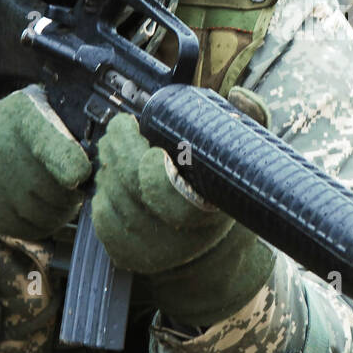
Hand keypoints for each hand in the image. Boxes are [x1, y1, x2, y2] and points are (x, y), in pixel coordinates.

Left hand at [91, 113, 273, 325]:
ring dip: (109, 166)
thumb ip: (251, 124)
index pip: (162, 189)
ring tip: (115, 147)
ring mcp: (147, 250)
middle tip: (120, 126)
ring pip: (112, 197)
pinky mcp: (126, 255)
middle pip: (130, 186)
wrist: (213, 255)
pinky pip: (101, 215)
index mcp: (206, 213)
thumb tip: (238, 96)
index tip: (145, 140)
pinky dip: (103, 191)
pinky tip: (113, 177)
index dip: (147, 164)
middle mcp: (175, 238)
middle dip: (118, 149)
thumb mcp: (246, 162)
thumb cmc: (228, 199)